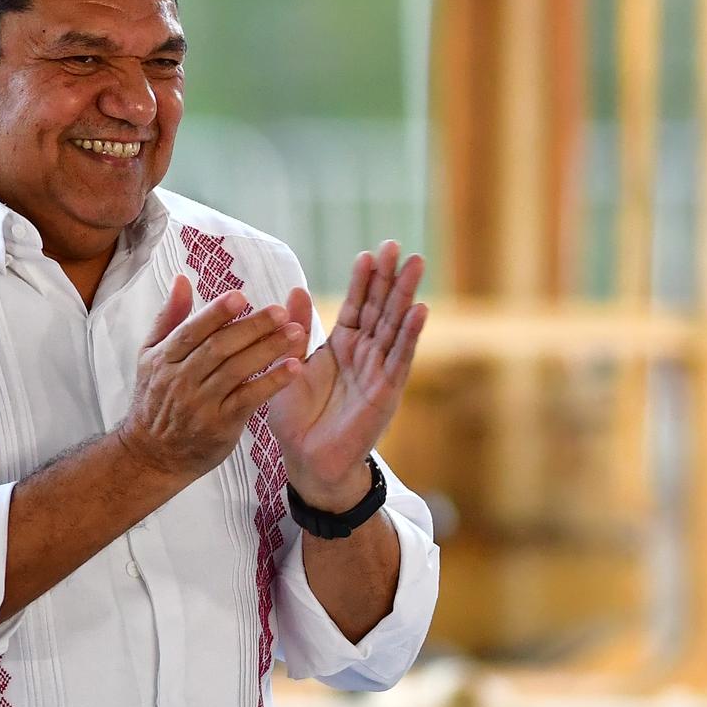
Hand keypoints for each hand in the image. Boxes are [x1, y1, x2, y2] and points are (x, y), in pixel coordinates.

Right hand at [114, 272, 308, 489]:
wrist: (152, 455)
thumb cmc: (155, 400)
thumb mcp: (150, 357)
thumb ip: (169, 318)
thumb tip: (182, 280)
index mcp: (163, 359)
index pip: (191, 331)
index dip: (216, 313)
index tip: (241, 297)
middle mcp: (180, 380)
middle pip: (219, 348)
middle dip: (252, 327)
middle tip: (281, 311)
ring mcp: (200, 404)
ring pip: (237, 370)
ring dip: (269, 350)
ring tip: (295, 332)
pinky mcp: (220, 425)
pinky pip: (250, 399)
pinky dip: (272, 382)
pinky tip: (294, 368)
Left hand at [277, 242, 427, 511]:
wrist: (307, 460)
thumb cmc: (296, 419)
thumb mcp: (287, 366)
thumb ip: (293, 331)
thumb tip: (294, 290)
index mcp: (340, 346)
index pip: (355, 305)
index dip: (363, 280)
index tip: (369, 252)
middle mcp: (363, 354)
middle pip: (380, 308)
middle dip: (389, 277)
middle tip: (397, 246)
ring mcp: (378, 371)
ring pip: (393, 326)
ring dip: (405, 295)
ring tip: (415, 265)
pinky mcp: (386, 391)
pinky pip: (399, 358)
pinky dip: (409, 334)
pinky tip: (419, 310)